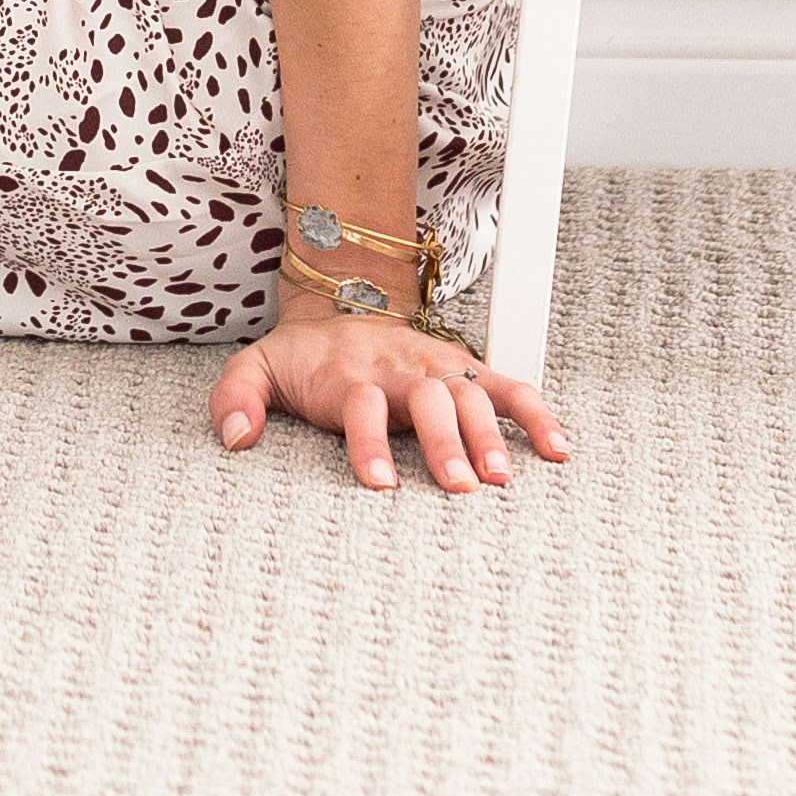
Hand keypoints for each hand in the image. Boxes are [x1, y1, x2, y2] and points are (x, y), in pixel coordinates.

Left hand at [210, 303, 567, 495]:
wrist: (340, 308)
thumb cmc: (303, 359)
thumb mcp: (255, 367)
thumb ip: (236, 397)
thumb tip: (236, 438)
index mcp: (348, 373)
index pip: (360, 404)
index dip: (368, 442)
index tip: (379, 484)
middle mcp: (398, 368)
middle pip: (427, 399)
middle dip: (443, 442)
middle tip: (460, 487)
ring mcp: (438, 367)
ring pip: (470, 393)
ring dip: (490, 433)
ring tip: (503, 479)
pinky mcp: (466, 370)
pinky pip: (508, 388)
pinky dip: (536, 415)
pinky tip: (559, 451)